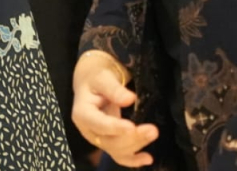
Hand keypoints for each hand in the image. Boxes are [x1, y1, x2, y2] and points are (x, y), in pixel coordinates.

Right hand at [73, 52, 157, 166]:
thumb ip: (114, 89)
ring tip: (153, 133)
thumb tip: (130, 99)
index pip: (98, 124)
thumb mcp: (103, 77)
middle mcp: (89, 130)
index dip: (114, 128)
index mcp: (83, 113)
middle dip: (132, 138)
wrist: (92, 81)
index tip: (131, 127)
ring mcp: (99, 138)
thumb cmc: (96, 77)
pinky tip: (147, 159)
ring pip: (117, 150)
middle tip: (152, 129)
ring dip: (136, 146)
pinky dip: (134, 160)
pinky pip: (120, 156)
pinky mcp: (109, 142)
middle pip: (109, 141)